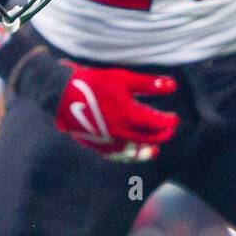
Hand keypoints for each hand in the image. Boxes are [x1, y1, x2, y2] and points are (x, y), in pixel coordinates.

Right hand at [55, 64, 177, 161]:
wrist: (62, 93)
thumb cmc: (93, 83)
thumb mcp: (123, 78)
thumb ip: (149, 84)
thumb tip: (173, 85)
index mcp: (130, 114)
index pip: (157, 123)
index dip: (169, 121)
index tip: (174, 118)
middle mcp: (121, 131)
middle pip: (148, 138)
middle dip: (162, 135)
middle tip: (168, 130)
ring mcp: (108, 140)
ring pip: (133, 151)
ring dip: (146, 151)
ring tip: (154, 151)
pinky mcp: (96, 143)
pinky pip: (115, 155)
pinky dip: (125, 157)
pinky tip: (129, 154)